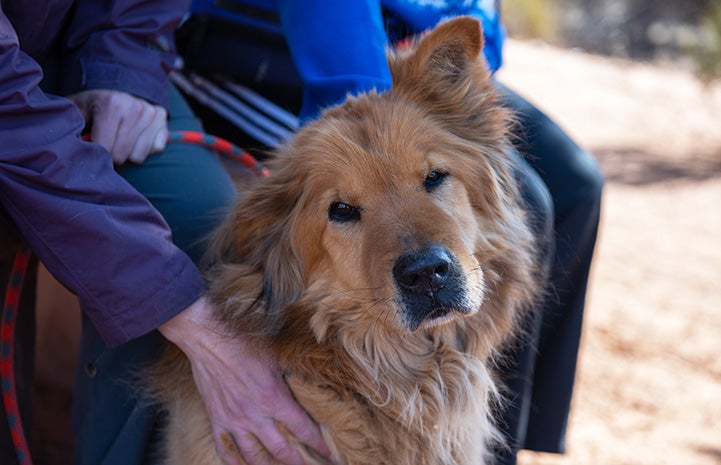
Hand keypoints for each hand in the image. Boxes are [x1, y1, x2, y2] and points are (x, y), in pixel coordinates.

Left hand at [68, 89, 167, 164]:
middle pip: (121, 155)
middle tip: (106, 145)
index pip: (104, 148)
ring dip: (128, 153)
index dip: (96, 153)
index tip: (92, 147)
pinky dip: (146, 148)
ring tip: (121, 141)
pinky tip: (137, 138)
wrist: (119, 84)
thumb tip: (68, 147)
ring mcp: (152, 114)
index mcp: (112, 104)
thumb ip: (70, 124)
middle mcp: (135, 108)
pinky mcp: (163, 120)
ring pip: (138, 156)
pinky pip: (156, 149)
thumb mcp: (77, 108)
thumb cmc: (95, 102)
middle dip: (111, 155)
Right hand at [159, 297, 330, 464]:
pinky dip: (235, 462)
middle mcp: (255, 415)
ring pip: (254, 457)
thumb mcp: (277, 357)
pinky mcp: (217, 419)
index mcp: (275, 399)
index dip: (321, 445)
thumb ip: (292, 376)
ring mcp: (234, 420)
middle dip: (299, 463)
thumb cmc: (245, 341)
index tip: (332, 454)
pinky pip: (225, 449)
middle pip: (282, 451)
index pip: (305, 430)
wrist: (209, 337)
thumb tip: (311, 382)